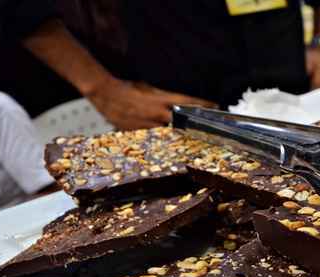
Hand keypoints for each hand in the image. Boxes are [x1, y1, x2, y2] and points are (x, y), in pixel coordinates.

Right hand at [85, 77, 215, 129]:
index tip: (214, 106)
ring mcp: (148, 126)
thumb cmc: (127, 89)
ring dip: (178, 136)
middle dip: (193, 126)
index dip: (202, 105)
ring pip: (169, 135)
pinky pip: (154, 139)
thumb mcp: (149, 89)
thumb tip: (178, 102)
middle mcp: (156, 114)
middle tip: (205, 129)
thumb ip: (164, 98)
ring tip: (189, 139)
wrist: (105, 93)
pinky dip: (161, 141)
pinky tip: (168, 144)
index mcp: (160, 99)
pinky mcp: (138, 134)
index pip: (187, 102)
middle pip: (182, 123)